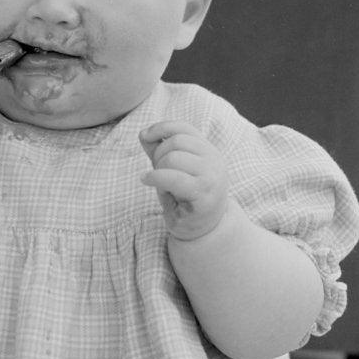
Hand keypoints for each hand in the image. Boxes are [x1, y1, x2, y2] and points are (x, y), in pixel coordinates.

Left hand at [139, 120, 228, 240]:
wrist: (202, 230)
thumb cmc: (184, 198)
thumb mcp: (172, 169)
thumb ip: (159, 150)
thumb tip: (144, 134)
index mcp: (209, 151)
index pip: (184, 128)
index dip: (161, 128)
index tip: (144, 137)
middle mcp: (215, 160)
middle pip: (176, 142)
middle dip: (158, 155)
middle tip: (156, 173)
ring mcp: (211, 177)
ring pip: (173, 158)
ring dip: (159, 170)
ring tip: (162, 184)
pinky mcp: (203, 195)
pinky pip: (173, 178)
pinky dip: (155, 177)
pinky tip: (147, 181)